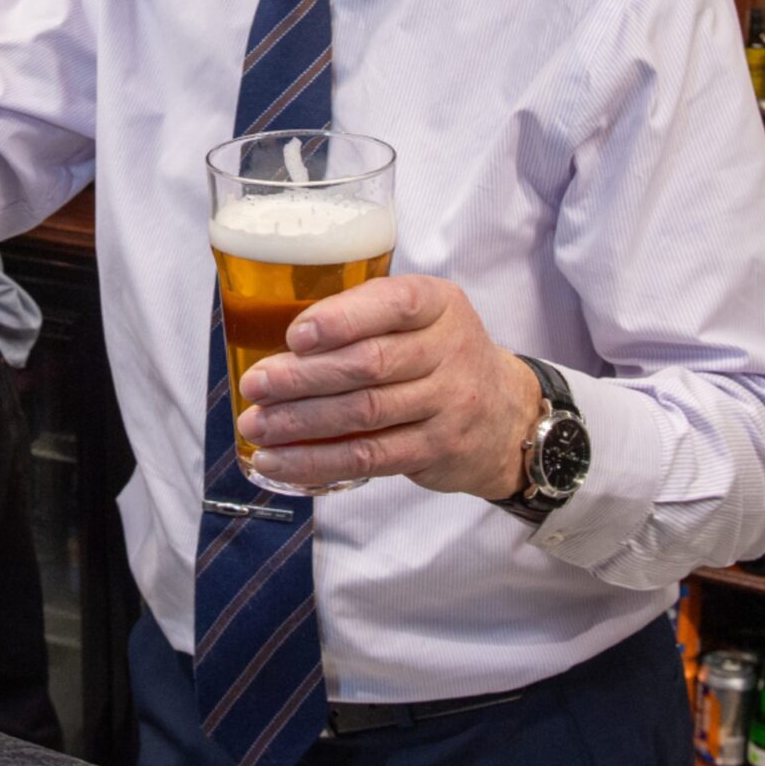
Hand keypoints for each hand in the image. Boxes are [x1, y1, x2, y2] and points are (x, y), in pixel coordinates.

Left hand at [236, 274, 544, 499]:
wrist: (508, 415)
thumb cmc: (440, 354)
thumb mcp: (423, 315)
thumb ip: (366, 313)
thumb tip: (274, 331)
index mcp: (439, 304)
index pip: (393, 305)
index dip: (341, 320)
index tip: (295, 335)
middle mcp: (449, 350)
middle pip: (369, 364)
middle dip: (303, 377)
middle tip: (256, 385)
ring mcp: (448, 404)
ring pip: (364, 413)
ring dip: (301, 422)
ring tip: (256, 425)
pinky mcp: (435, 450)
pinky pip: (368, 457)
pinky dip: (317, 461)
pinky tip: (280, 461)